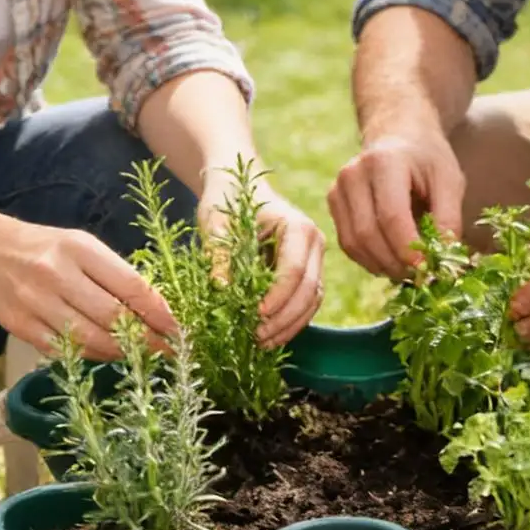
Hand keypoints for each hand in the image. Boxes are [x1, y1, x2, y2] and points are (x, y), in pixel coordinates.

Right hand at [0, 218, 177, 358]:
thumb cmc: (47, 248)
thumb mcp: (83, 247)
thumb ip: (115, 274)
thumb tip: (155, 309)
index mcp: (79, 249)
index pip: (128, 285)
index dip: (157, 311)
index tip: (177, 329)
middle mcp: (56, 274)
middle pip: (111, 317)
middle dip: (144, 338)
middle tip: (167, 351)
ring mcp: (35, 302)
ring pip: (88, 339)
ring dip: (120, 352)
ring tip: (142, 357)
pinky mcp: (20, 326)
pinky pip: (64, 350)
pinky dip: (90, 356)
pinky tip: (108, 355)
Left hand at [200, 177, 325, 347]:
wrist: (237, 187)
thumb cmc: (226, 200)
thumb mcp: (216, 223)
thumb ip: (219, 253)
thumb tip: (220, 287)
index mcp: (296, 226)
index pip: (295, 270)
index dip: (277, 298)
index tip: (254, 316)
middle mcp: (314, 242)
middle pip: (309, 290)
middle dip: (284, 318)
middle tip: (256, 338)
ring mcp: (314, 259)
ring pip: (312, 301)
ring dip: (289, 325)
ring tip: (260, 343)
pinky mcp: (307, 272)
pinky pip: (306, 302)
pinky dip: (290, 322)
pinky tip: (268, 336)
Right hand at [327, 129, 465, 281]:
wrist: (398, 134)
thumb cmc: (427, 159)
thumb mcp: (449, 180)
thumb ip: (449, 217)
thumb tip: (444, 257)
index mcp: (384, 162)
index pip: (390, 216)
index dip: (407, 249)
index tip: (427, 269)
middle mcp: (353, 174)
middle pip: (367, 233)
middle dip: (395, 262)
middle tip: (421, 275)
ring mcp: (338, 188)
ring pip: (354, 243)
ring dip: (382, 265)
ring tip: (408, 270)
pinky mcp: (333, 203)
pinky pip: (348, 243)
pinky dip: (370, 260)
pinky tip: (391, 260)